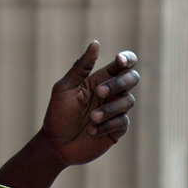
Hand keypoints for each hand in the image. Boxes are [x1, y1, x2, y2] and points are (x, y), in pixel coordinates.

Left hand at [41, 41, 138, 165]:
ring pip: (128, 101)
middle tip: (99, 91)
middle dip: (119, 83)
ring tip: (91, 118)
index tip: (119, 61)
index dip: (126, 59)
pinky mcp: (117, 130)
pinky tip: (91, 130)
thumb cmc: (58, 113)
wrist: (55, 144)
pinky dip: (107, 125)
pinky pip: (122, 123)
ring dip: (109, 109)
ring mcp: (116, 111)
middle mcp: (112, 93)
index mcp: (101, 79)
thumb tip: (95, 43)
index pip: (122, 64)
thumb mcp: (65, 88)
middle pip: (132, 78)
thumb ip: (81, 67)